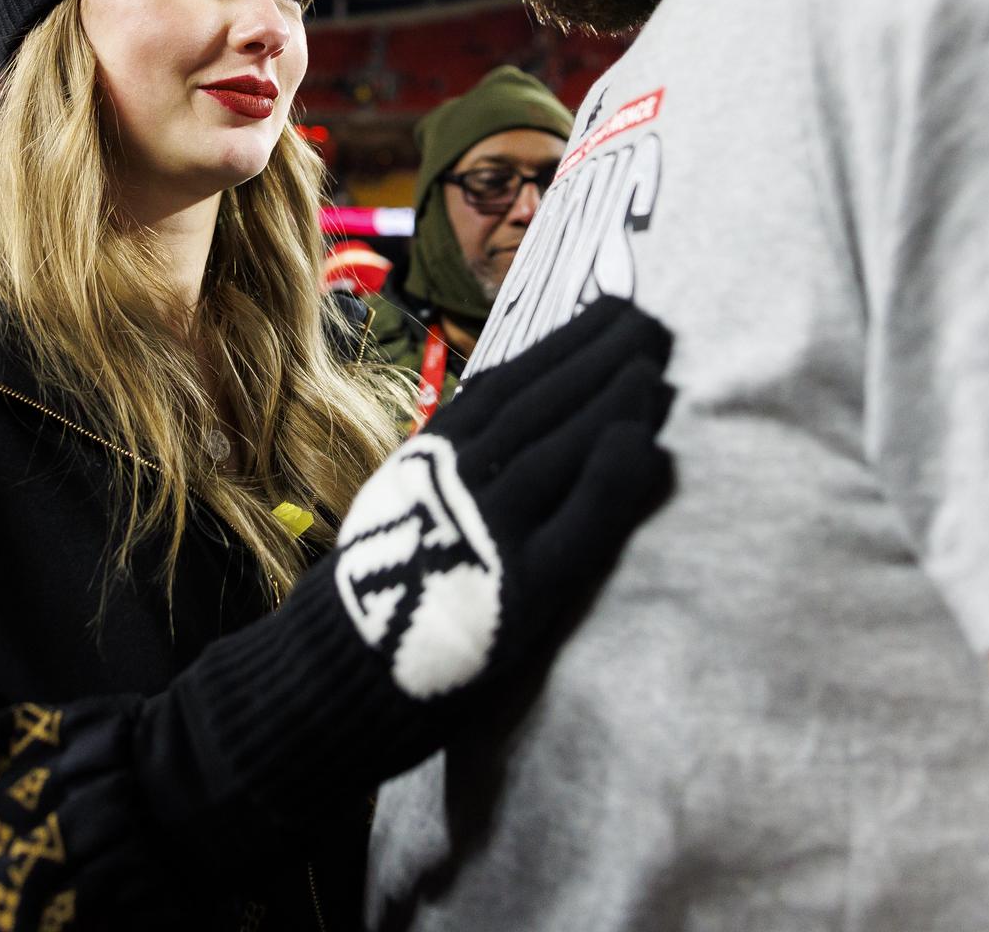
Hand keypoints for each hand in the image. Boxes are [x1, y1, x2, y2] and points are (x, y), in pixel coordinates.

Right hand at [128, 295, 675, 844]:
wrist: (330, 679)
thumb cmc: (378, 595)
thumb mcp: (406, 501)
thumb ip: (454, 460)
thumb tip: (510, 413)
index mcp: (431, 455)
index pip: (509, 384)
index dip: (564, 344)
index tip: (610, 310)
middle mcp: (459, 479)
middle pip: (542, 403)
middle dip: (600, 356)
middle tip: (652, 323)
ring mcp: (490, 531)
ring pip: (561, 448)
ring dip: (615, 400)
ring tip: (658, 364)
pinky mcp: (518, 590)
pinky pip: (576, 526)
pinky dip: (612, 479)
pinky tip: (647, 443)